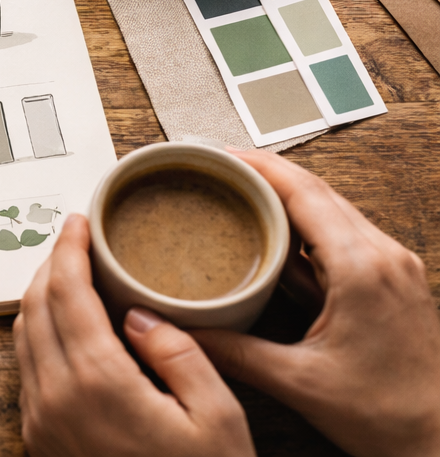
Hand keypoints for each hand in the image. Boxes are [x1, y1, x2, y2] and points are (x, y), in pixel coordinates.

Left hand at [15, 214, 254, 456]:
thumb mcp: (218, 418)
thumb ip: (179, 352)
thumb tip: (136, 311)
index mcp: (98, 382)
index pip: (65, 291)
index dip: (69, 247)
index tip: (79, 221)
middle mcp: (55, 397)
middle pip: (34, 305)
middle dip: (51, 264)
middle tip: (78, 241)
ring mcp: (41, 421)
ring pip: (23, 335)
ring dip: (42, 297)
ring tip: (75, 276)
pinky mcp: (40, 440)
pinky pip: (28, 369)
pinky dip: (41, 333)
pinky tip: (71, 327)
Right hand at [193, 150, 439, 456]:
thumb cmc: (391, 417)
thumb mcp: (299, 382)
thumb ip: (234, 352)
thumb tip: (179, 330)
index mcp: (363, 269)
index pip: (303, 191)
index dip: (256, 165)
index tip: (216, 155)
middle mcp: (385, 257)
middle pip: (317, 191)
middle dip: (264, 175)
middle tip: (215, 171)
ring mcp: (393, 269)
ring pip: (332, 212)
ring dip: (285, 200)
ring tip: (236, 198)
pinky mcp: (393, 285)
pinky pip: (344, 239)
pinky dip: (305, 230)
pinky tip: (274, 242)